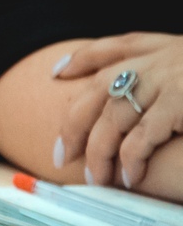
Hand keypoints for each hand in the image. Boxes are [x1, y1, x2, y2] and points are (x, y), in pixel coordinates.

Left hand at [51, 34, 182, 190]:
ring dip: (98, 152)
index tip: (56, 75)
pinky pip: (142, 136)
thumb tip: (129, 80)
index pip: (108, 49)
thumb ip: (161, 60)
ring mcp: (167, 83)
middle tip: (61, 156)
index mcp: (159, 48)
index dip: (79, 59)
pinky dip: (130, 159)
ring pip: (112, 119)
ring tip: (94, 177)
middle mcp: (156, 63)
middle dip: (72, 126)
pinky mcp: (180, 104)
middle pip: (95, 93)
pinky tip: (129, 177)